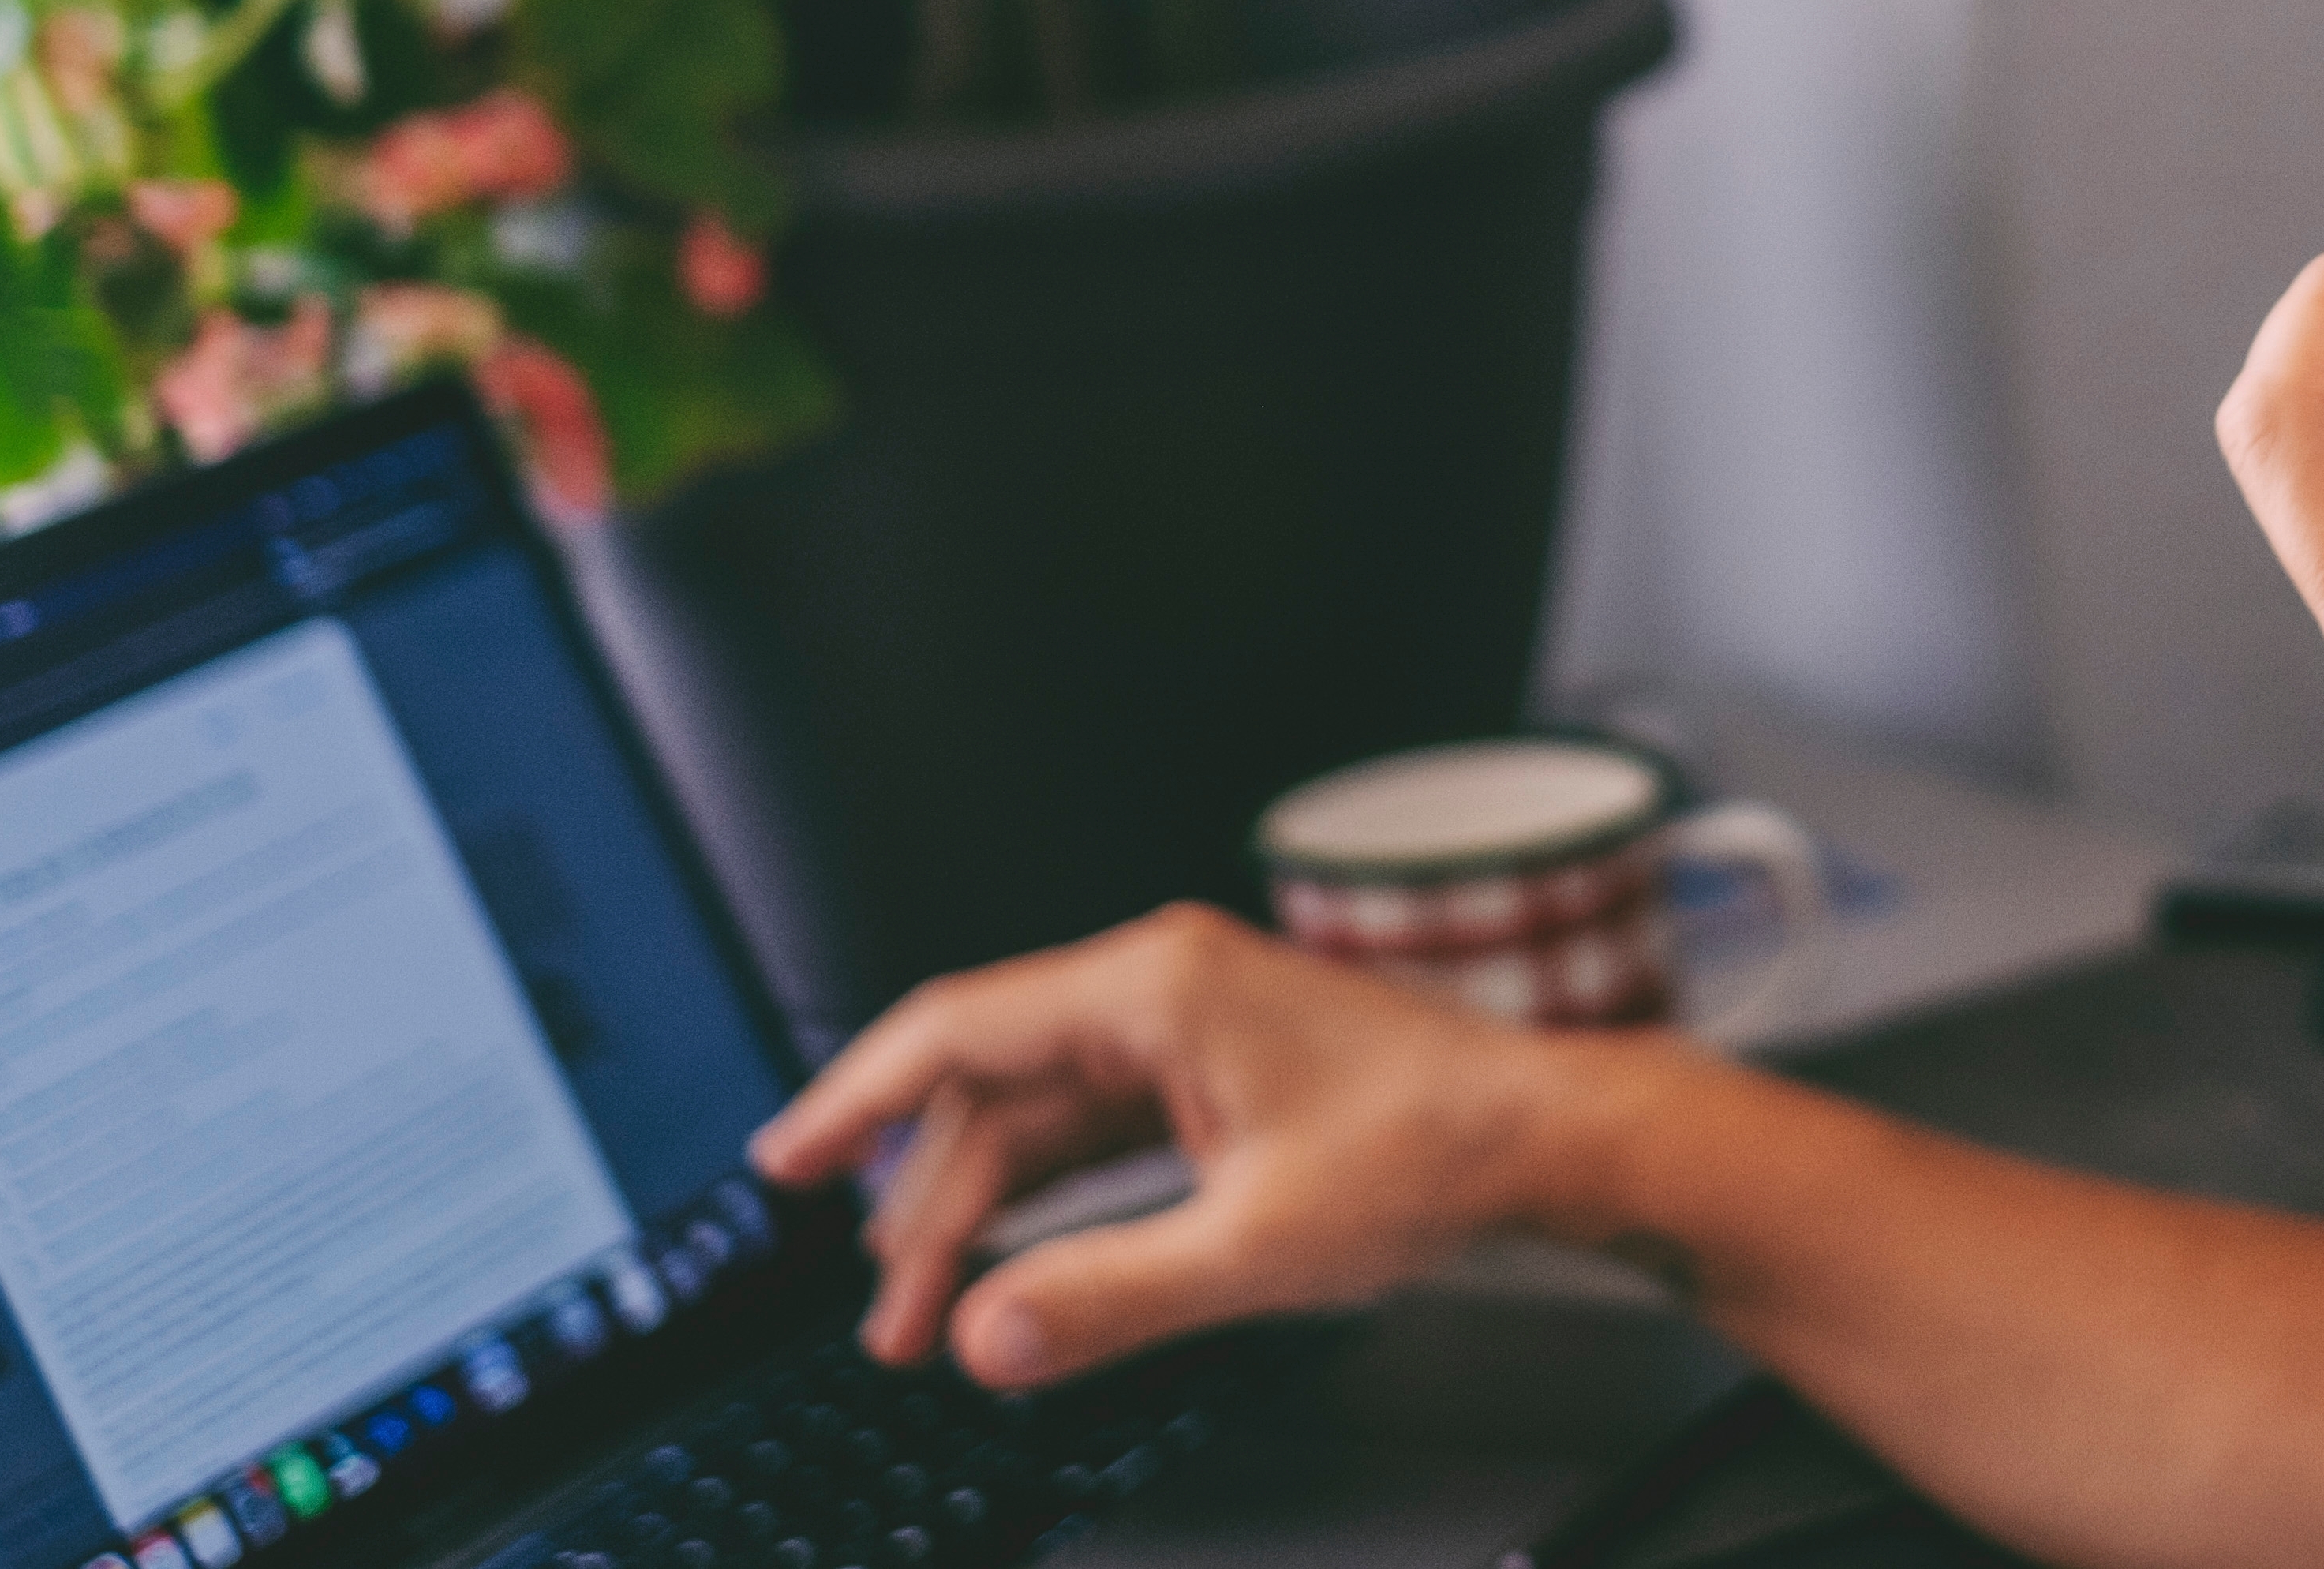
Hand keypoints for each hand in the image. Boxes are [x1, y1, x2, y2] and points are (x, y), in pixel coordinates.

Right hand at [751, 903, 1566, 1386]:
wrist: (1541, 1138)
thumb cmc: (1431, 1154)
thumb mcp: (1255, 1248)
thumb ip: (1108, 1296)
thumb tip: (987, 1336)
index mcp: (1155, 989)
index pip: (956, 1030)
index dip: (853, 1099)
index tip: (781, 1159)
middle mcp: (1160, 987)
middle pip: (990, 1088)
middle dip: (924, 1202)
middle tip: (887, 1317)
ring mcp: (1188, 1026)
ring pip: (1040, 1116)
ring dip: (983, 1209)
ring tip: (934, 1311)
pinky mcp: (1214, 1069)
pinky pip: (1095, 1128)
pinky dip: (1047, 1196)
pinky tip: (1016, 1260)